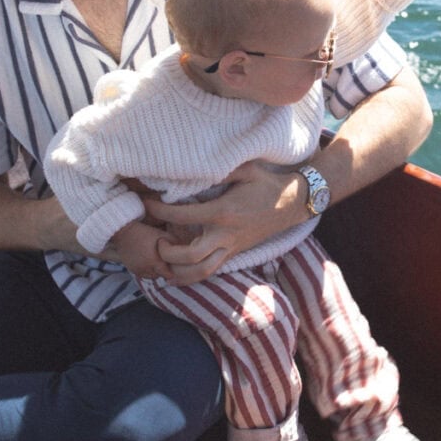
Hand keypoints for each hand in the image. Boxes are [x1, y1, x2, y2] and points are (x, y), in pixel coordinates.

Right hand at [107, 220, 175, 281]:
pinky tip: (149, 260)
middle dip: (165, 270)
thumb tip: (186, 250)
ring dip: (156, 271)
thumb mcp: (164, 235)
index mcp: (155, 262)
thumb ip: (175, 243)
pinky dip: (147, 270)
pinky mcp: (132, 270)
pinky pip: (143, 274)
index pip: (169, 275)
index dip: (174, 271)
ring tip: (157, 260)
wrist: (124, 232)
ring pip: (152, 276)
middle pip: (161, 276)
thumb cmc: (146, 232)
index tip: (176, 266)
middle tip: (167, 261)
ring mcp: (138, 271)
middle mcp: (146, 269)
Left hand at [144, 161, 303, 284]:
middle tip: (156, 240)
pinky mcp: (235, 253)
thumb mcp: (245, 169)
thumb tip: (193, 165)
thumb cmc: (267, 184)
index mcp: (224, 212)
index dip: (160, 210)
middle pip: (189, 256)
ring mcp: (231, 247)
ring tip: (163, 260)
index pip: (183, 216)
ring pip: (201, 272)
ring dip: (178, 272)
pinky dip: (191, 275)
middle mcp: (225, 235)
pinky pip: (210, 271)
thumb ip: (220, 169)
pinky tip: (177, 270)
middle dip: (166, 253)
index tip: (147, 203)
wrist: (293, 204)